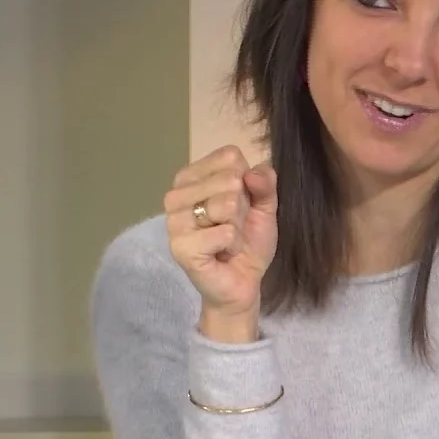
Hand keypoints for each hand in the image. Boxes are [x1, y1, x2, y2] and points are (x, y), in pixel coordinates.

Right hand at [164, 146, 278, 340]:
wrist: (243, 282)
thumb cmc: (248, 240)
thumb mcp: (264, 205)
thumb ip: (265, 182)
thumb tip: (253, 173)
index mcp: (191, 177)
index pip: (229, 155)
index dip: (246, 181)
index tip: (239, 204)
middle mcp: (176, 194)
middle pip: (230, 178)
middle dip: (242, 207)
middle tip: (232, 226)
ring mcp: (173, 221)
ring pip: (226, 204)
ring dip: (237, 226)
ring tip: (226, 239)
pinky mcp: (180, 247)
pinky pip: (225, 232)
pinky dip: (233, 244)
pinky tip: (222, 253)